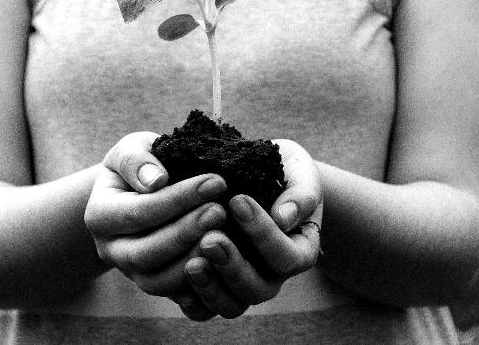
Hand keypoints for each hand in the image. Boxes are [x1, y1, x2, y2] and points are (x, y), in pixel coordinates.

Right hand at [84, 132, 227, 302]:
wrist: (140, 192)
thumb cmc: (141, 165)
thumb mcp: (132, 149)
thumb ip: (137, 160)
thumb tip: (156, 180)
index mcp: (100, 215)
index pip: (137, 212)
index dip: (177, 199)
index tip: (215, 181)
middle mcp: (111, 250)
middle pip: (145, 253)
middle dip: (186, 233)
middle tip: (220, 211)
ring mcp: (132, 274)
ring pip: (159, 282)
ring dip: (194, 260)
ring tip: (225, 234)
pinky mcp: (157, 286)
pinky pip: (177, 299)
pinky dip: (201, 286)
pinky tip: (225, 262)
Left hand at [183, 139, 322, 318]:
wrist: (257, 170)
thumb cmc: (284, 169)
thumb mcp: (300, 171)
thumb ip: (301, 193)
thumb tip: (283, 218)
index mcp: (299, 251)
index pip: (286, 257)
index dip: (263, 234)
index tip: (238, 200)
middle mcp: (272, 275)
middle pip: (257, 289)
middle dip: (232, 266)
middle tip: (210, 238)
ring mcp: (242, 284)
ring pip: (230, 306)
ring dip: (210, 287)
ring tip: (192, 262)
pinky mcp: (215, 286)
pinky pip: (203, 310)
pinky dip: (191, 297)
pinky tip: (177, 271)